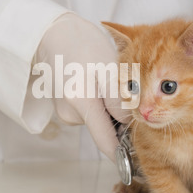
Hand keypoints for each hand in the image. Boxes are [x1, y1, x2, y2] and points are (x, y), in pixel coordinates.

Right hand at [36, 13, 130, 160]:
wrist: (53, 34)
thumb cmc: (83, 45)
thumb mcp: (109, 67)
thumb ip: (119, 100)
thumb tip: (129, 124)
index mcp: (82, 104)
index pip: (107, 143)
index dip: (126, 153)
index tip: (140, 159)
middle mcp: (71, 114)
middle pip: (106, 129)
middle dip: (121, 119)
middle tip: (130, 95)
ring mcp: (66, 112)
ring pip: (99, 118)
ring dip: (110, 106)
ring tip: (107, 80)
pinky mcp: (65, 106)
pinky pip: (90, 110)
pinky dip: (99, 101)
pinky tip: (96, 82)